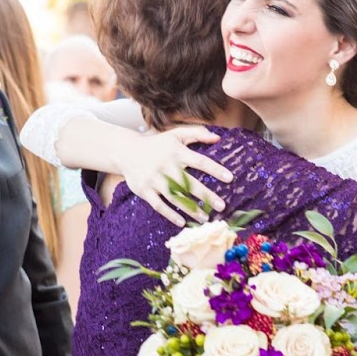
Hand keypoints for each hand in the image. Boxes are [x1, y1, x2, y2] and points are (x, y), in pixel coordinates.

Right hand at [112, 126, 232, 225]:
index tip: (230, 178)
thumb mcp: (175, 134)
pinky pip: (159, 205)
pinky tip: (182, 222)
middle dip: (206, 195)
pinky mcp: (144, 190)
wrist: (127, 152)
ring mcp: (154, 180)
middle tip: (222, 206)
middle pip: (189, 183)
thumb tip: (218, 138)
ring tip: (205, 218)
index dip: (215, 169)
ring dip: (191, 209)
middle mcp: (165, 166)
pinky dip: (170, 215)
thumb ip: (197, 133)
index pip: (200, 161)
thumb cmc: (157, 144)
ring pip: (175, 197)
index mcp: (176, 152)